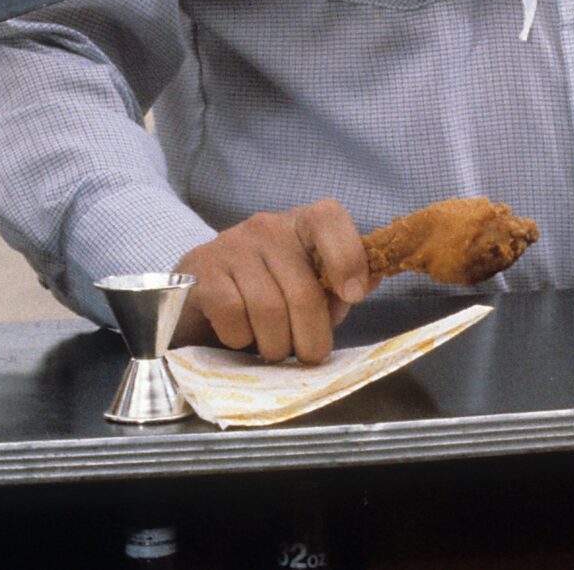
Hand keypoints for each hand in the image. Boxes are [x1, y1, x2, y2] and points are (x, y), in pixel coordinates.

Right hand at [172, 202, 369, 363]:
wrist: (201, 297)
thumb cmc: (268, 294)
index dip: (347, 257)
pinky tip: (240, 335)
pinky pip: (233, 314)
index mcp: (300, 224)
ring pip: (268, 309)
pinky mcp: (200, 268)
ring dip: (276, 345)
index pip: (328, 218)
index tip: (354, 296)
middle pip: (303, 290)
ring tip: (274, 348)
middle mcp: (266, 226)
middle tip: (309, 355)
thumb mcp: (310, 288)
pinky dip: (241, 337)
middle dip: (311, 337)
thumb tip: (373, 279)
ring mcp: (230, 244)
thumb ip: (339, 285)